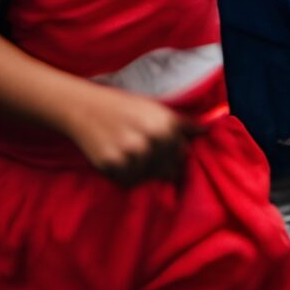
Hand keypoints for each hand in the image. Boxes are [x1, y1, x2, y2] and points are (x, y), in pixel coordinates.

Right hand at [64, 85, 188, 184]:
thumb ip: (182, 123)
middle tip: (138, 152)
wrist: (83, 107)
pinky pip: (126, 182)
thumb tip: (206, 130)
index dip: (172, 156)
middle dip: (157, 167)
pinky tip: (115, 159)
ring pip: (146, 178)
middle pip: (167, 170)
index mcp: (167, 124)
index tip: (159, 151)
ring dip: (138, 172)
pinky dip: (122, 176)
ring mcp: (131, 152)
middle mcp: (152, 138)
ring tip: (126, 153)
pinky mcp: (111, 163)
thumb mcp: (155, 109)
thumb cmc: (123, 108)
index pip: (181, 155)